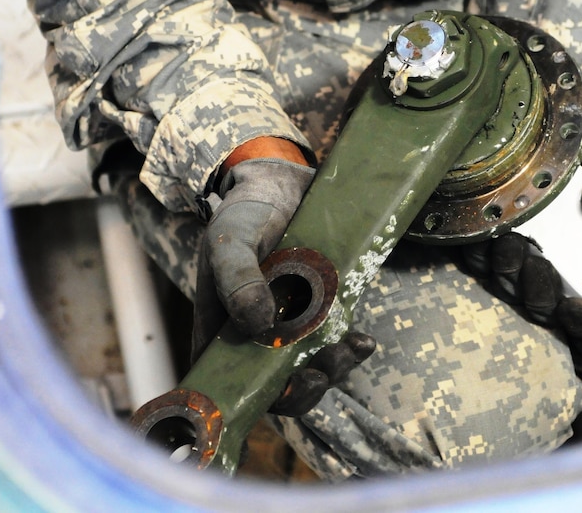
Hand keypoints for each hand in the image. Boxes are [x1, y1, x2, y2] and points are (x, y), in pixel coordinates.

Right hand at [194, 139, 375, 416]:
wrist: (283, 182)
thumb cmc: (245, 213)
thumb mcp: (232, 238)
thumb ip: (237, 278)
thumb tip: (259, 326)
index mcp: (219, 328)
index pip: (226, 383)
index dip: (248, 400)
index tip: (278, 394)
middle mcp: (254, 335)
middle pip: (275, 385)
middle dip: (301, 390)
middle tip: (318, 374)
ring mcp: (289, 326)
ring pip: (309, 367)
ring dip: (331, 369)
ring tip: (350, 349)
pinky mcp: (321, 312)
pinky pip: (334, 342)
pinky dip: (348, 347)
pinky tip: (362, 339)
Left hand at [461, 131, 581, 336]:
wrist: (548, 141)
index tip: (576, 306)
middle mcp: (555, 275)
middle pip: (544, 307)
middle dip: (539, 293)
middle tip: (539, 264)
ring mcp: (520, 265)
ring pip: (510, 289)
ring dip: (509, 273)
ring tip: (513, 244)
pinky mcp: (488, 247)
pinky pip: (479, 263)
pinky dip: (480, 254)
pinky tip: (487, 237)